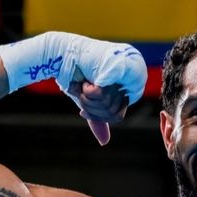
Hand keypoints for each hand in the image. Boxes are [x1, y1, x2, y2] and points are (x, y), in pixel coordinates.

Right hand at [0, 31, 146, 145]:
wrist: (61, 54)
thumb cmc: (75, 74)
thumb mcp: (90, 101)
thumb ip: (99, 119)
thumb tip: (105, 141)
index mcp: (130, 82)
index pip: (118, 115)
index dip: (98, 115)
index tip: (82, 109)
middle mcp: (135, 72)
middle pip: (114, 112)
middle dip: (92, 108)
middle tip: (83, 93)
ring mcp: (129, 67)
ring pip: (108, 104)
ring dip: (89, 99)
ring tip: (85, 84)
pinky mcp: (118, 66)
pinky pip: (103, 95)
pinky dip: (89, 91)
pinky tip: (85, 81)